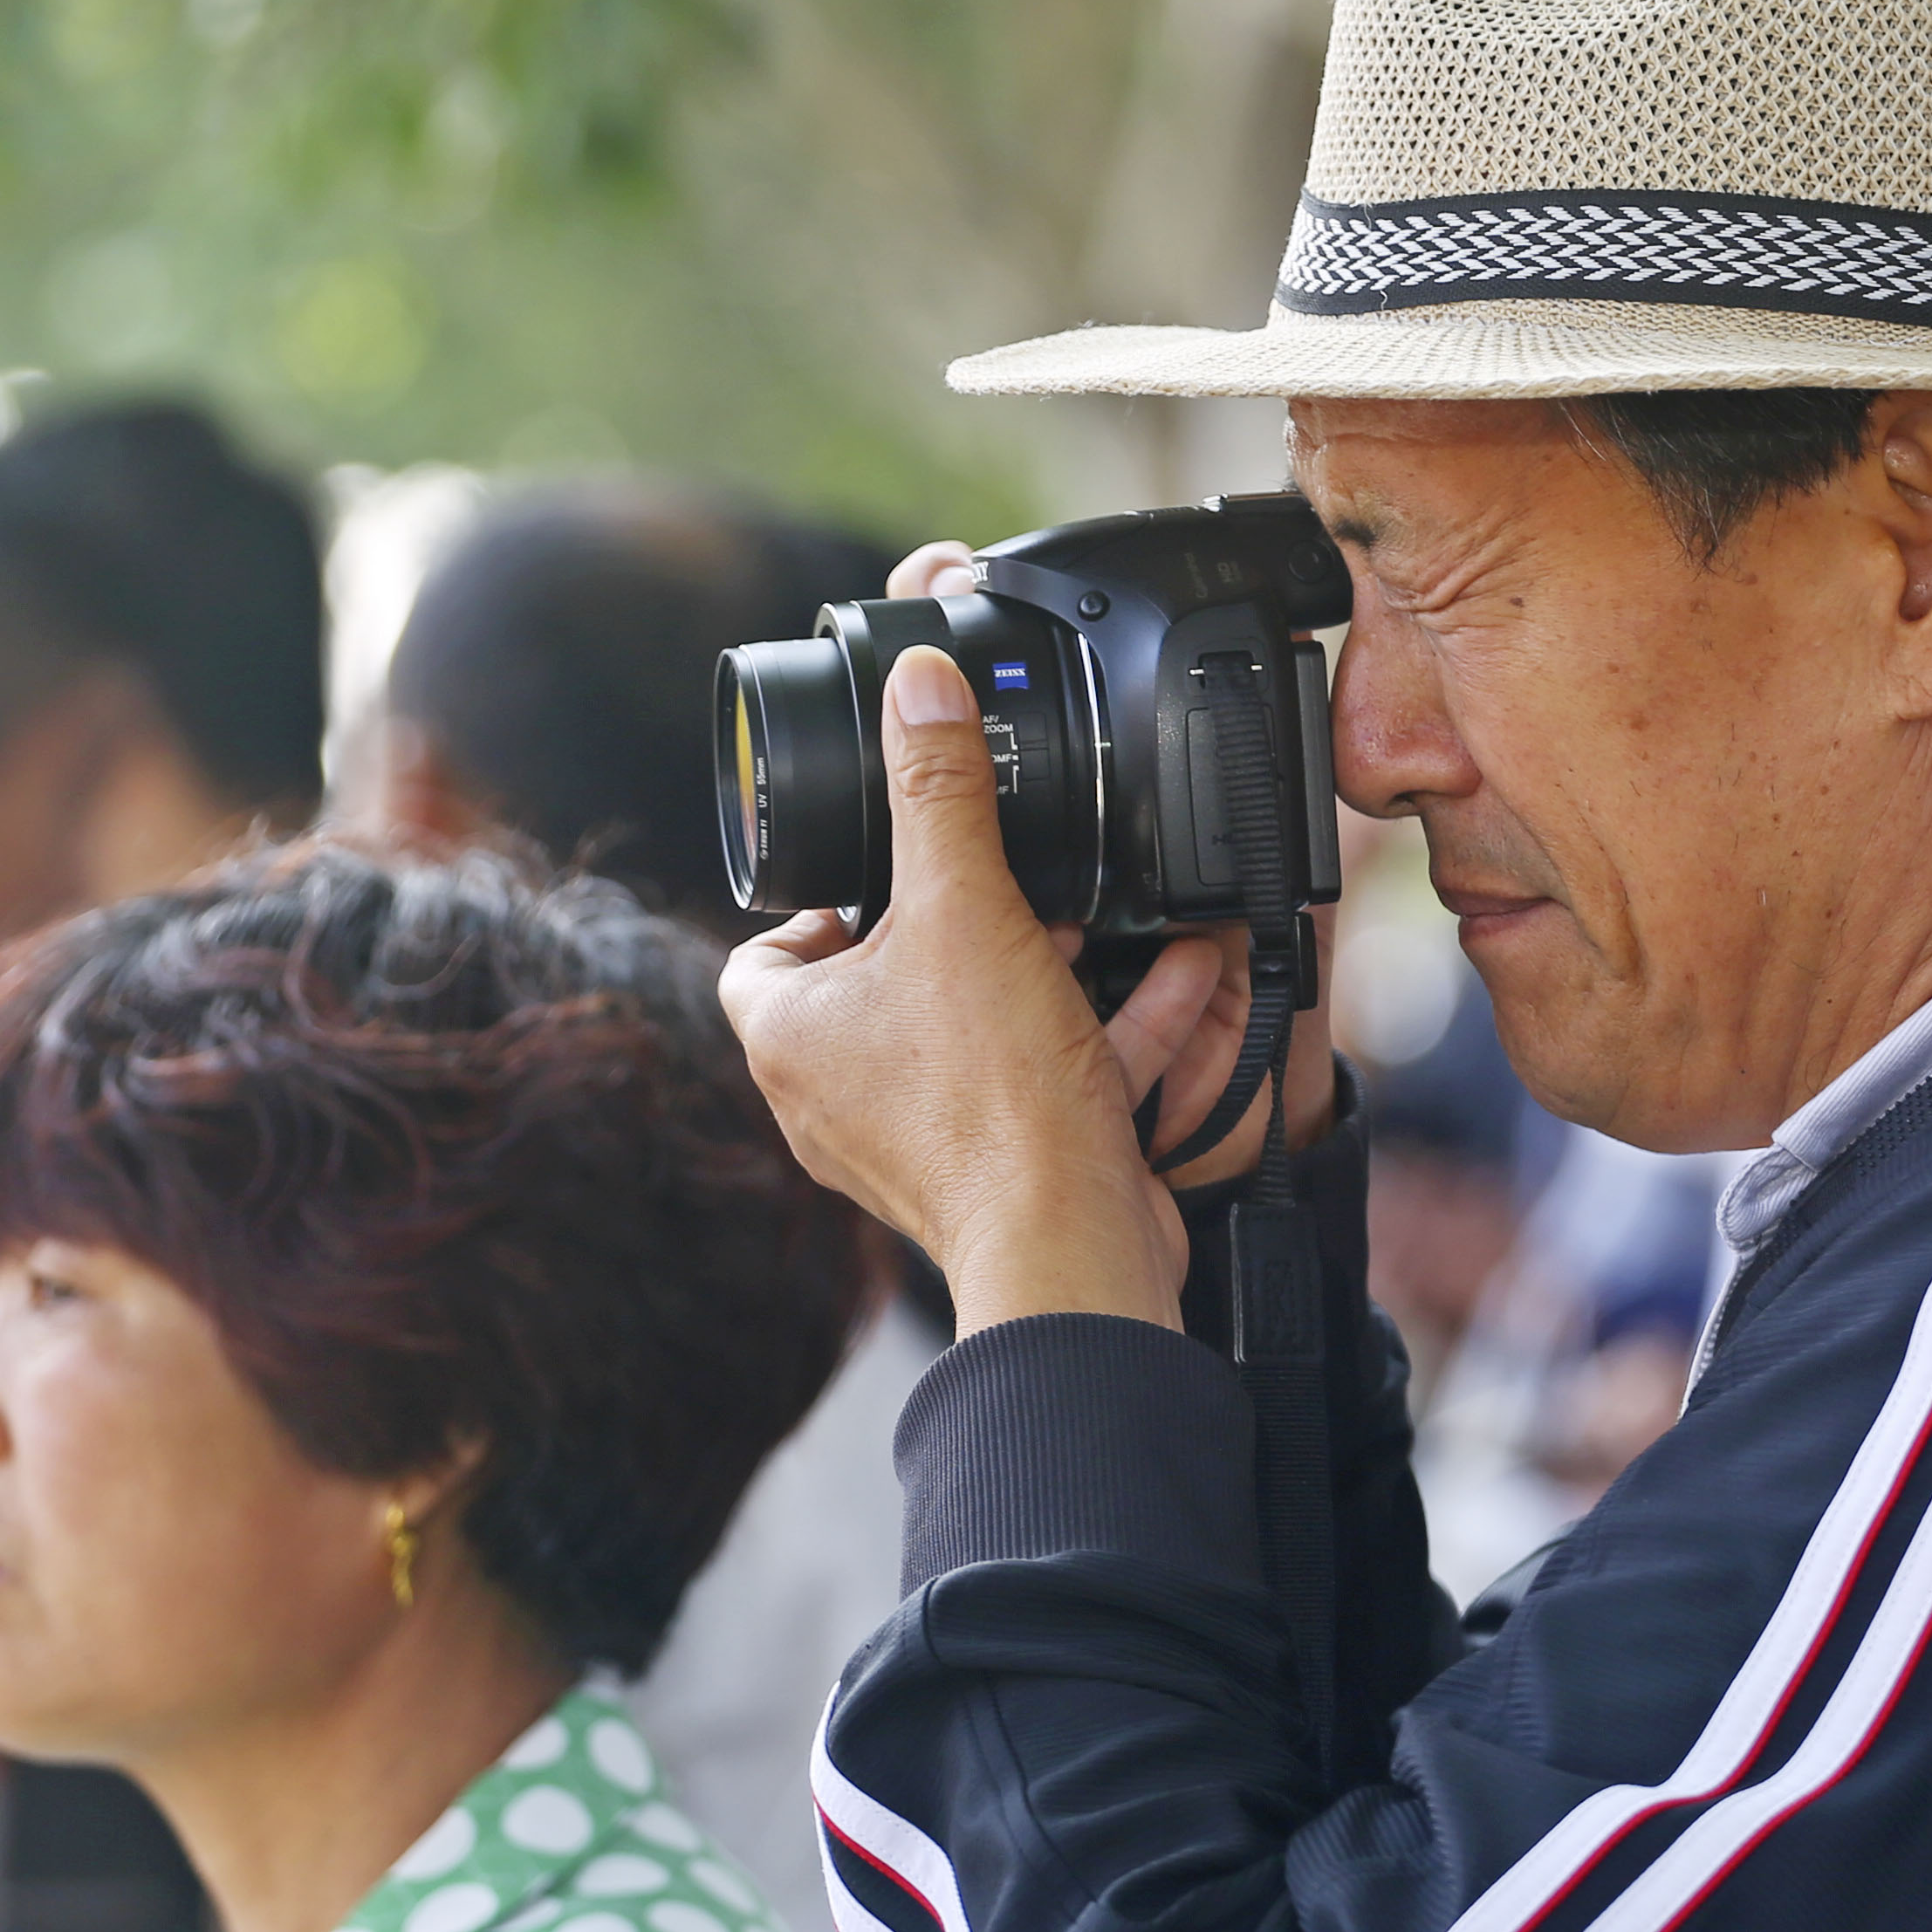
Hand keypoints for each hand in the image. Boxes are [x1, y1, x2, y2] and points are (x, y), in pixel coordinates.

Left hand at [724, 641, 1206, 1328]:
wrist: (1073, 1249)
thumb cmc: (991, 1103)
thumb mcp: (965, 909)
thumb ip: (941, 791)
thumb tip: (914, 682)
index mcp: (786, 1038)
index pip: (762, 947)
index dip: (815, 897)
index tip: (882, 861)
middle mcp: (833, 1098)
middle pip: (876, 980)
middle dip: (953, 924)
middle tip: (1004, 880)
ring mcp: (914, 1142)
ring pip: (969, 1028)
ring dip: (1037, 971)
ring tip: (1090, 918)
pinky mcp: (996, 1169)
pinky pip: (1039, 1076)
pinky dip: (1096, 1028)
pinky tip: (1169, 975)